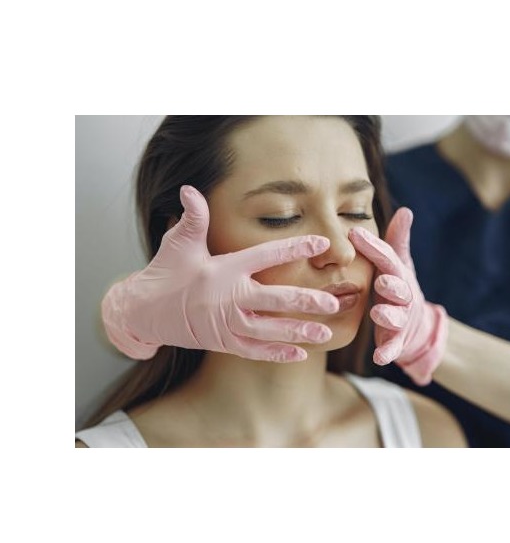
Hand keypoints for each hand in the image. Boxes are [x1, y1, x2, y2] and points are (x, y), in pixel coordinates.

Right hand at [101, 185, 339, 361]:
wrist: (143, 312)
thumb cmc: (165, 273)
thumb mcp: (178, 244)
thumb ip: (193, 218)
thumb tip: (190, 189)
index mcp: (223, 270)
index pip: (265, 256)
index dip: (293, 248)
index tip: (321, 243)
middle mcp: (228, 298)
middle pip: (273, 301)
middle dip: (305, 301)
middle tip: (332, 302)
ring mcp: (226, 324)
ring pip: (269, 331)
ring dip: (297, 331)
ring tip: (325, 332)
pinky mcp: (224, 343)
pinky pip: (254, 351)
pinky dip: (277, 353)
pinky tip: (300, 353)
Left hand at [348, 208, 447, 385]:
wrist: (418, 328)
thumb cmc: (399, 289)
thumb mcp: (400, 264)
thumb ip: (398, 240)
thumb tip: (406, 210)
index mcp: (398, 275)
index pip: (388, 259)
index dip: (374, 247)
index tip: (355, 233)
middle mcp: (403, 297)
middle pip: (399, 289)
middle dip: (391, 284)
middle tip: (380, 279)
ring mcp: (401, 320)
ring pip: (396, 318)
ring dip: (388, 316)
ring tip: (378, 314)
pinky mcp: (397, 341)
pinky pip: (393, 348)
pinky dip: (388, 353)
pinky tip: (379, 359)